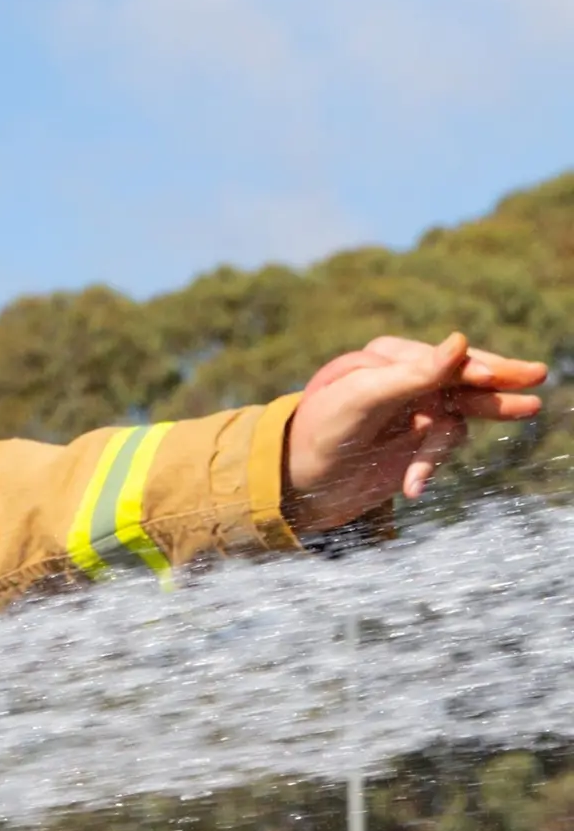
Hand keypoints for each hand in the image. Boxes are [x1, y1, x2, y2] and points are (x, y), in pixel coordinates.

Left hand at [283, 333, 544, 530]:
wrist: (294, 485)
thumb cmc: (319, 432)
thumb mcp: (362, 399)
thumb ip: (413, 373)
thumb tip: (459, 342)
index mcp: (388, 360)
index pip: (446, 360)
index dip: (478, 368)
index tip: (507, 376)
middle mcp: (404, 381)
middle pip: (463, 380)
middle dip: (497, 384)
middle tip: (536, 379)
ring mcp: (411, 412)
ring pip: (457, 418)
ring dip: (461, 435)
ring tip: (519, 416)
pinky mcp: (412, 443)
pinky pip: (441, 448)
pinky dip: (430, 467)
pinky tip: (412, 488)